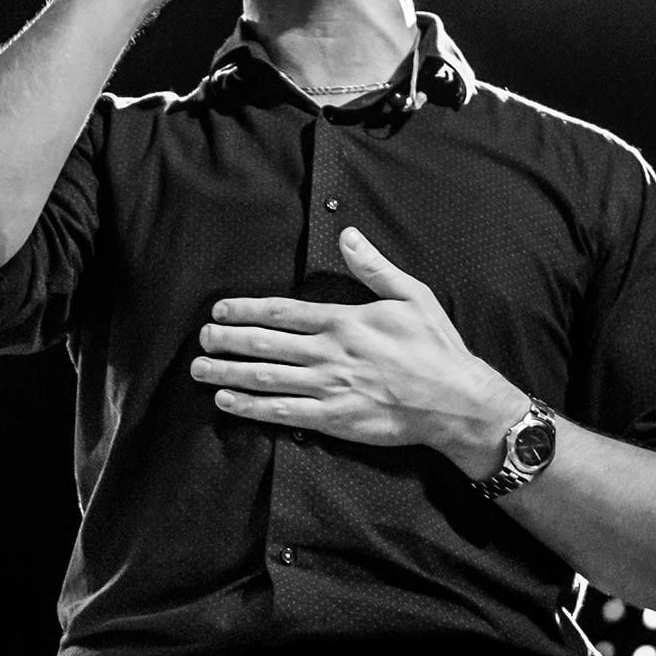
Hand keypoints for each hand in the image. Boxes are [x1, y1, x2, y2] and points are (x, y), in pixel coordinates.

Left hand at [190, 227, 526, 472]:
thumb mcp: (411, 296)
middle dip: (227, 340)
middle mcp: (330, 353)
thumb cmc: (436, 348)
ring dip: (228, 371)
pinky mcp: (333, 419)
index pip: (282, 313)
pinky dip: (251, 407)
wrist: (455, 401)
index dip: (246, 311)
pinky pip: (282, 413)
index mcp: (345, 321)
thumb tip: (348, 236)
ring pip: (266, 377)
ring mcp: (329, 388)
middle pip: (265, 344)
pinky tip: (227, 401)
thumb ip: (374, 267)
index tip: (220, 311)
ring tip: (200, 368)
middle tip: (202, 339)